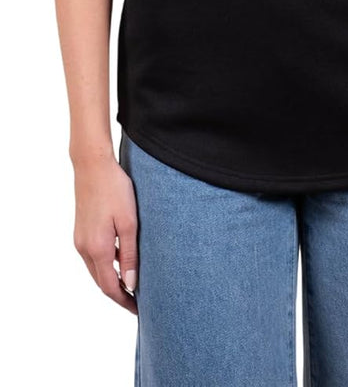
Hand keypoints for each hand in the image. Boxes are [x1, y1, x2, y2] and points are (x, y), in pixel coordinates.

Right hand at [72, 152, 138, 314]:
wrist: (92, 165)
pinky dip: (106, 265)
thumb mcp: (129, 223)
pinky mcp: (80, 231)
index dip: (124, 301)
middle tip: (138, 302)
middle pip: (101, 282)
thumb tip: (131, 284)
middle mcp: (84, 248)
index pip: (110, 287)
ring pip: (96, 270)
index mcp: (97, 249)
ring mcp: (79, 239)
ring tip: (132, 284)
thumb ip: (129, 255)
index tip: (139, 309)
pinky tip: (121, 261)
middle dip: (118, 294)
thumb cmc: (115, 190)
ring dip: (111, 280)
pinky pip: (93, 256)